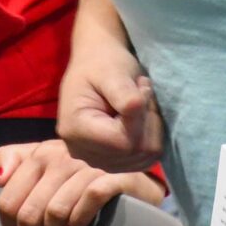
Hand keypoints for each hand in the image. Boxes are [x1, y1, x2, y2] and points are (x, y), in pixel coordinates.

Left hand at [0, 138, 166, 225]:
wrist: (130, 175)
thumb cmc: (80, 178)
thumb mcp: (45, 165)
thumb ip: (15, 162)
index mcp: (40, 155)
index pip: (9, 196)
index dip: (8, 225)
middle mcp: (61, 156)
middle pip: (29, 208)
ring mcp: (88, 167)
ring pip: (55, 210)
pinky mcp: (114, 178)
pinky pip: (89, 200)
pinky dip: (78, 221)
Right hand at [57, 44, 164, 172]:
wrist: (95, 65)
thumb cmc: (102, 63)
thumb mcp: (112, 70)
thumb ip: (122, 91)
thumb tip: (136, 107)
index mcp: (75, 129)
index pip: (123, 141)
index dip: (140, 118)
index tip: (142, 89)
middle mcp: (82, 151)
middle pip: (133, 152)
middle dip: (147, 121)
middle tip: (141, 92)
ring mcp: (96, 160)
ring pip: (143, 158)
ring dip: (150, 129)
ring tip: (138, 103)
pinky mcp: (111, 162)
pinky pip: (144, 160)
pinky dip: (149, 138)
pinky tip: (139, 118)